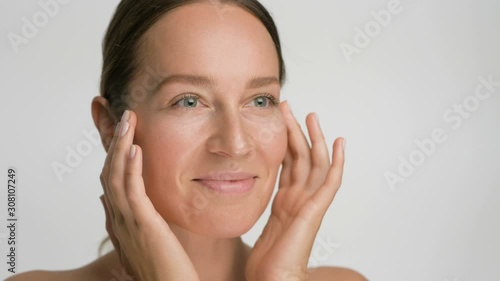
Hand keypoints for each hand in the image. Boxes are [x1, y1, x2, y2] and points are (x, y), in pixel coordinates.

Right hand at [99, 110, 199, 280]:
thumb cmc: (164, 270)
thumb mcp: (142, 241)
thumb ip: (129, 220)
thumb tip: (110, 199)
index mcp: (120, 221)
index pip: (110, 181)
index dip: (111, 155)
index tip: (120, 133)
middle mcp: (119, 220)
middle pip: (109, 173)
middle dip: (113, 142)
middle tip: (123, 116)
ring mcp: (128, 222)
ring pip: (116, 176)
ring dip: (120, 146)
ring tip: (127, 120)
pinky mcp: (143, 225)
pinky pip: (132, 191)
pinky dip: (131, 168)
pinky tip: (135, 148)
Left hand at [245, 101, 344, 280]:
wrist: (271, 280)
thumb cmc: (263, 262)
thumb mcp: (253, 223)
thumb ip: (253, 204)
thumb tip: (232, 187)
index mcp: (284, 201)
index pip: (287, 164)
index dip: (285, 142)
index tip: (278, 120)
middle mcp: (298, 199)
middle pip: (301, 158)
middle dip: (296, 132)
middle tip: (290, 108)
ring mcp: (309, 204)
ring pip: (315, 163)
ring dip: (315, 138)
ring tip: (311, 115)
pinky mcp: (315, 211)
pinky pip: (330, 182)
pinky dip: (337, 162)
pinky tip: (339, 142)